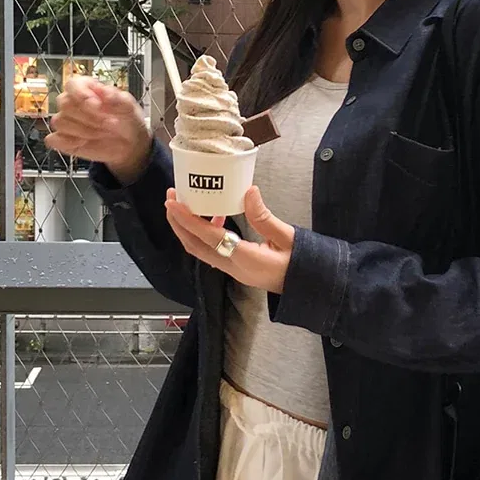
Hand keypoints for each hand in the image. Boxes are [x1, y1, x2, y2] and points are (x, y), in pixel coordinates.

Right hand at [45, 76, 151, 180]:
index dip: (82, 95)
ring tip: (102, 133)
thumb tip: (105, 92)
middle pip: (65, 104)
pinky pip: (53, 140)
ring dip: (83, 130)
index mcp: (86, 88)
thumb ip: (118, 98)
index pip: (72, 84)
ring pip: (60, 122)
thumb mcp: (129, 106)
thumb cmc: (126, 119)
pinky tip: (83, 143)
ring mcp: (66, 121)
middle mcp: (72, 102)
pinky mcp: (63, 140)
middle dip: (89, 116)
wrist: (130, 144)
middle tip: (109, 123)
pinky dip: (67, 142)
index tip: (98, 106)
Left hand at [165, 186, 293, 294]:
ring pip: (201, 250)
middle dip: (178, 223)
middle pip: (195, 247)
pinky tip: (212, 218)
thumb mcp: (287, 237)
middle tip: (170, 200)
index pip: (209, 238)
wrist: (309, 288)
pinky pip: (212, 251)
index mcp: (246, 259)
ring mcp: (234, 270)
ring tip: (186, 206)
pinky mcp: (236, 268)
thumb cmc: (302, 263)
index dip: (188, 220)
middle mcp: (234, 267)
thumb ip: (265, 216)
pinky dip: (204, 235)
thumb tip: (249, 191)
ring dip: (188, 229)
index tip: (173, 203)